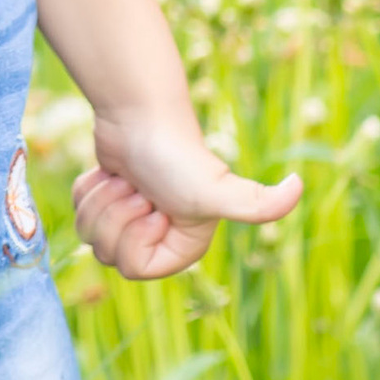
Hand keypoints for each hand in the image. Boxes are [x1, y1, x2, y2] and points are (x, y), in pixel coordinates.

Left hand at [72, 105, 300, 281]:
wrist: (139, 112)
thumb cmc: (176, 153)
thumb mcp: (217, 189)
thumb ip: (259, 204)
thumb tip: (299, 187)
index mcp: (184, 246)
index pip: (135, 268)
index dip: (134, 235)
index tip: (154, 206)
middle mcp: (160, 236)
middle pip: (107, 253)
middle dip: (115, 214)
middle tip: (139, 188)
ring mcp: (131, 216)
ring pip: (90, 234)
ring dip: (101, 200)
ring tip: (127, 179)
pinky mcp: (108, 196)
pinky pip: (79, 211)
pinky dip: (88, 189)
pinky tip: (110, 173)